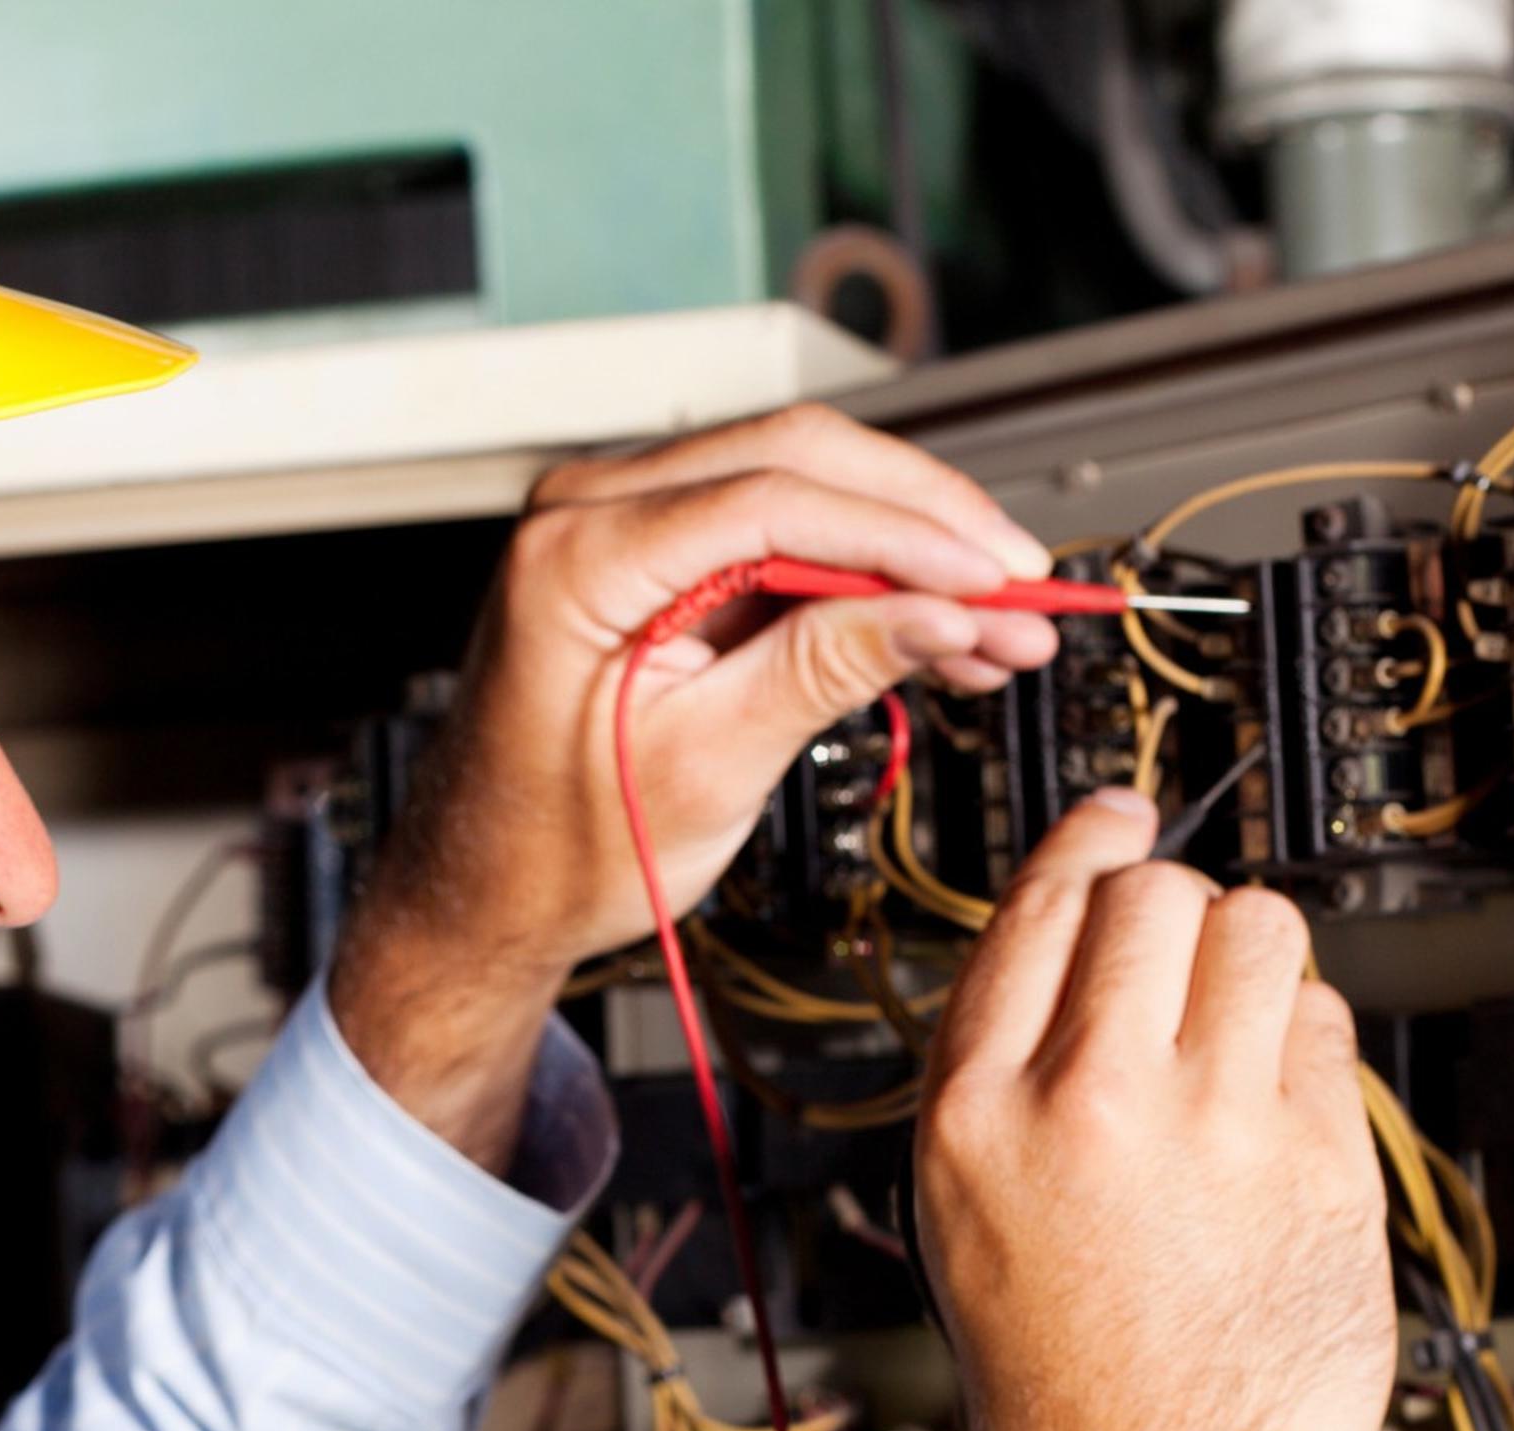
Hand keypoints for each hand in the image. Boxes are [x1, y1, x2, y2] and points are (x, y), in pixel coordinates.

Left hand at [333, 406, 1057, 1166]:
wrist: (489, 889)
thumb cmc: (558, 847)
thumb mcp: (708, 765)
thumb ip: (826, 669)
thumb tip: (945, 611)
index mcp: (576, 555)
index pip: (773, 499)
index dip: (906, 534)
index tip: (996, 577)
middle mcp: (588, 509)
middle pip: (798, 458)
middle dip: (927, 520)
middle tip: (1024, 583)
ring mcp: (621, 523)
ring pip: (802, 484)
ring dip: (910, 546)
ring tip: (1002, 624)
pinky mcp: (657, 555)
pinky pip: (780, 533)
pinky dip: (865, 575)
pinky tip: (942, 627)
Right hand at [914, 791, 1394, 1430]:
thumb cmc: (1068, 1396)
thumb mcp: (970, 1219)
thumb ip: (1011, 1077)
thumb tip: (1080, 946)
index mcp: (972, 1117)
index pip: (1036, 909)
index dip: (1089, 843)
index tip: (1118, 816)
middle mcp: (1086, 1105)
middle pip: (1154, 893)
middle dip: (1177, 908)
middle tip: (1185, 959)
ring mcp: (1212, 1129)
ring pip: (1259, 928)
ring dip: (1256, 957)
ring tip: (1241, 1029)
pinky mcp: (1320, 1164)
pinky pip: (1329, 1027)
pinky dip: (1313, 1045)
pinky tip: (1282, 1112)